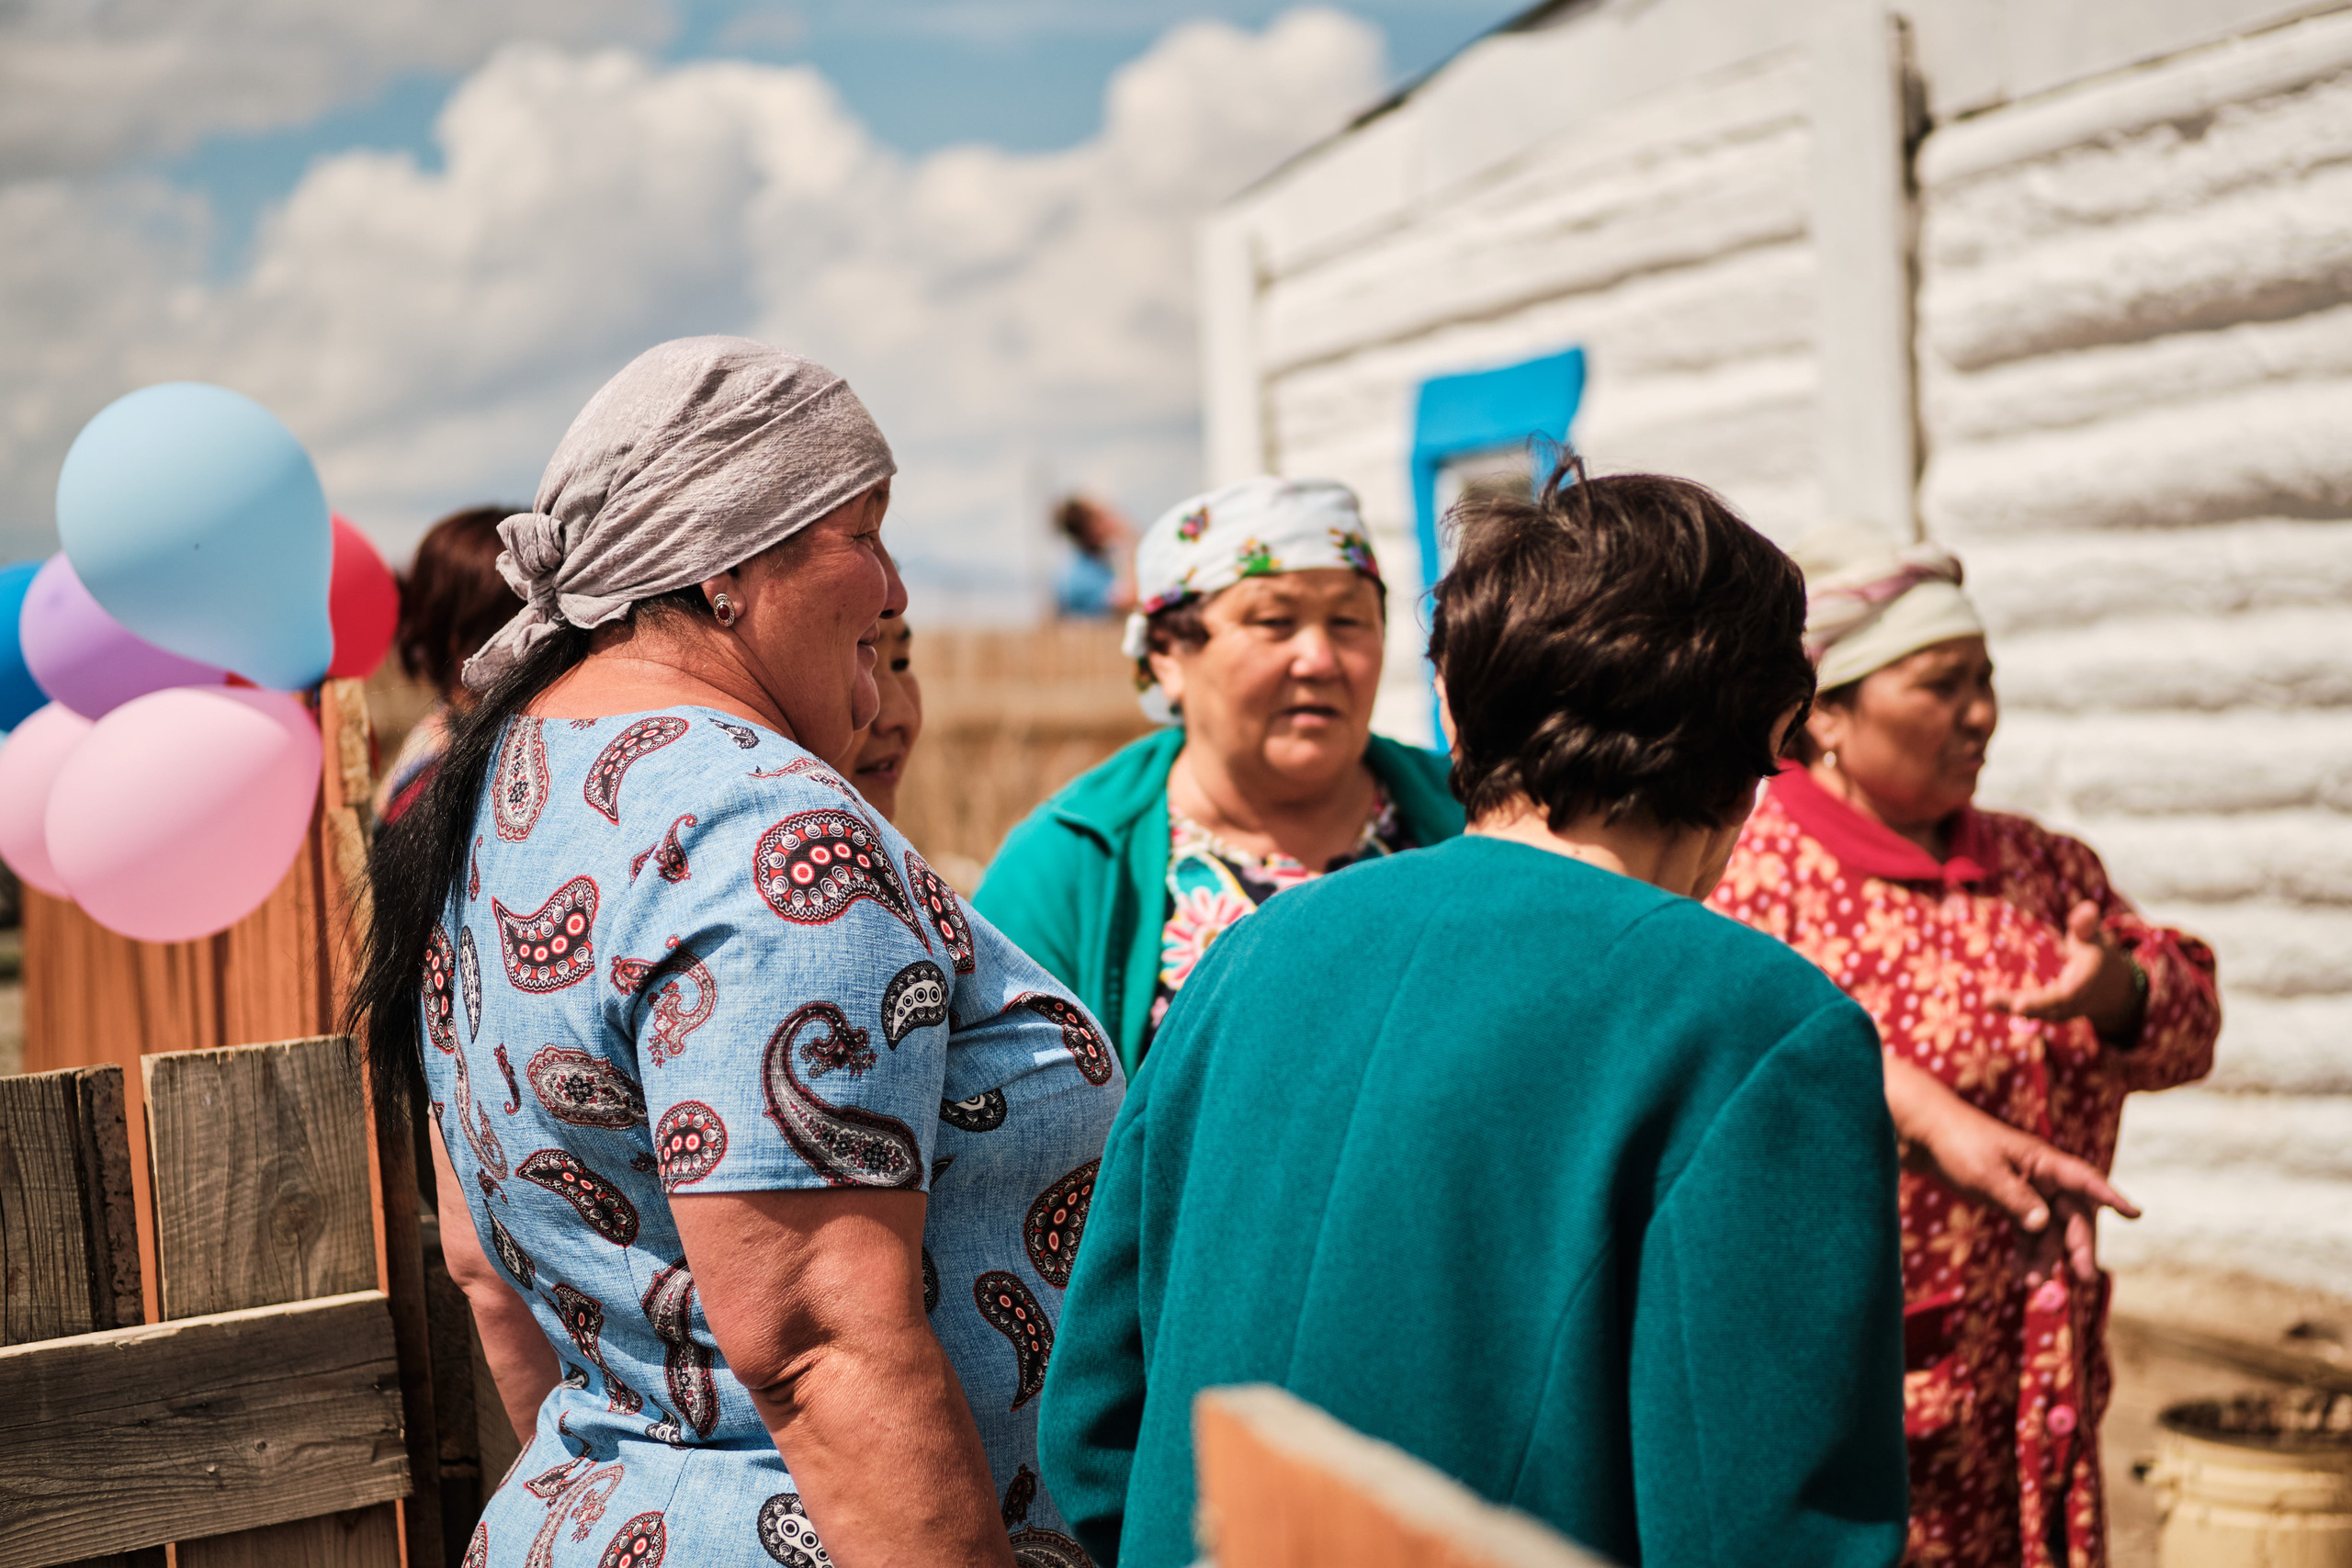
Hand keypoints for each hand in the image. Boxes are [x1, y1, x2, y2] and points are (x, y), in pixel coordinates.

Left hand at [1884, 1056, 2138, 1282]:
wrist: (1923, 1135)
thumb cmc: (1958, 1144)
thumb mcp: (1986, 1173)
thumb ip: (2016, 1199)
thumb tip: (2041, 1224)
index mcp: (2043, 1160)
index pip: (2084, 1179)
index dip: (2109, 1196)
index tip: (2135, 1214)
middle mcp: (2042, 1176)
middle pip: (2071, 1215)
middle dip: (2076, 1247)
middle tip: (2082, 1277)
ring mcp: (2028, 1190)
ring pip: (2048, 1230)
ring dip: (2045, 1256)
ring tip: (2033, 1283)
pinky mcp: (2011, 1202)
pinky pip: (2028, 1232)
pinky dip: (2026, 1252)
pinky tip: (2021, 1274)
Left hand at [1987, 900, 2142, 1039]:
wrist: (2111, 988)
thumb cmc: (2097, 953)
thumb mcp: (2096, 937)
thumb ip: (2087, 924)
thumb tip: (2086, 909)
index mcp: (2086, 982)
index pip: (2065, 996)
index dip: (2043, 1002)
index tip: (2018, 1005)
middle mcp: (2074, 1001)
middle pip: (2046, 1007)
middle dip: (2021, 1005)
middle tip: (1988, 999)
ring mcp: (2063, 1010)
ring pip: (2037, 1012)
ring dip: (2008, 1007)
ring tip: (1987, 999)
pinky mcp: (2052, 1012)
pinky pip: (2032, 1012)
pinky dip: (2010, 1007)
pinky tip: (1989, 1000)